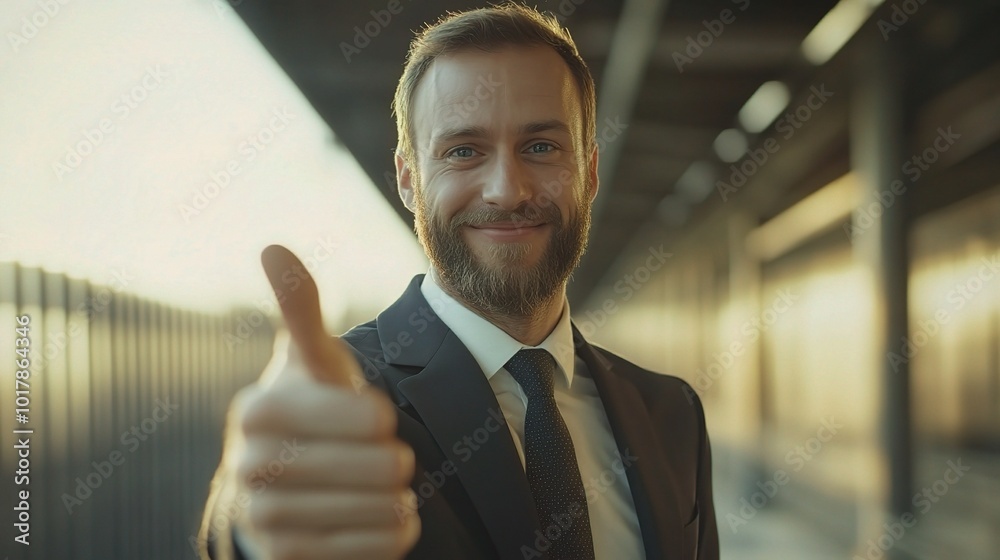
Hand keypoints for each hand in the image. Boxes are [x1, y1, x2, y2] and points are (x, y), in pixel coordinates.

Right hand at [223, 245, 419, 558]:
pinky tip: (386, 516)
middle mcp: (249, 467)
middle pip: (381, 465)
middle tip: (383, 455)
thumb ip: (300, 307)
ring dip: (399, 497)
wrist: (287, 485)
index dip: (385, 417)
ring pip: (381, 509)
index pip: (371, 417)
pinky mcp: (285, 559)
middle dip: (395, 458)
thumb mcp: (312, 360)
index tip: (372, 417)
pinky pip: (375, 549)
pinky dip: (395, 533)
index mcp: (257, 409)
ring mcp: (264, 519)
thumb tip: (272, 247)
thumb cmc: (312, 410)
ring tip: (385, 486)